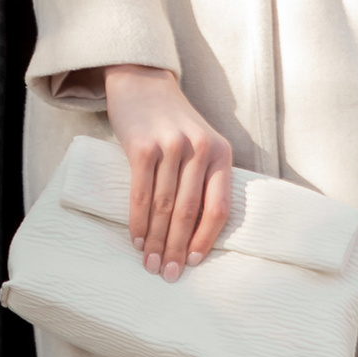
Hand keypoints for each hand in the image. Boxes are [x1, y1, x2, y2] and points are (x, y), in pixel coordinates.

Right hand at [103, 66, 234, 280]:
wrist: (143, 82)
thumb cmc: (173, 121)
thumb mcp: (201, 142)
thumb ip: (205, 177)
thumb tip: (198, 232)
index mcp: (221, 152)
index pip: (219, 207)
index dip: (206, 240)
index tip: (194, 263)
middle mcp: (200, 149)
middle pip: (190, 212)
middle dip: (177, 248)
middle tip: (168, 274)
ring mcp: (171, 146)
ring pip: (164, 207)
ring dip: (155, 240)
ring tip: (149, 263)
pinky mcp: (142, 146)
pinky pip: (140, 193)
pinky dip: (138, 221)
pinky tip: (136, 239)